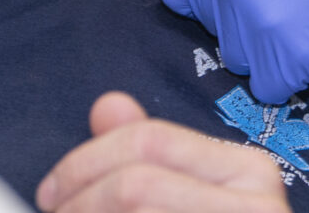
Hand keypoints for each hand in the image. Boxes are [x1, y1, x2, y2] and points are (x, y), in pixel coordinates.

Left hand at [34, 92, 285, 212]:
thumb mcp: (190, 199)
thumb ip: (152, 159)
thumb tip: (109, 106)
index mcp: (248, 173)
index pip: (149, 142)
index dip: (84, 164)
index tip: (53, 193)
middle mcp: (255, 207)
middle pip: (135, 183)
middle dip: (79, 202)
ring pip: (133, 212)